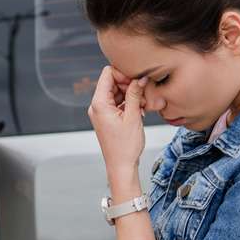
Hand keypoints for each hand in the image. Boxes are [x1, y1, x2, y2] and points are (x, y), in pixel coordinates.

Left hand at [88, 66, 146, 185]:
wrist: (121, 166)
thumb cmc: (125, 146)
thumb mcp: (133, 117)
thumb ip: (135, 94)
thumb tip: (140, 78)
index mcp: (99, 103)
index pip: (108, 73)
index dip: (124, 74)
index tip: (137, 83)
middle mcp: (97, 106)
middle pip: (112, 82)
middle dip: (129, 85)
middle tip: (142, 95)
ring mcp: (101, 112)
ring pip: (116, 92)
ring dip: (131, 95)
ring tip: (142, 106)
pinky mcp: (107, 118)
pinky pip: (118, 103)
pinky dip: (129, 103)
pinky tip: (139, 111)